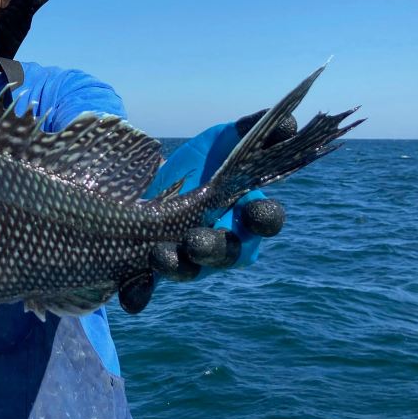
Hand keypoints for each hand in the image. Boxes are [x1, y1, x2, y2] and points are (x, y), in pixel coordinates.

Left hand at [139, 110, 294, 280]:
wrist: (157, 179)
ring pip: (188, 270)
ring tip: (160, 255)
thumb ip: (252, 131)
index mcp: (247, 215)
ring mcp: (190, 260)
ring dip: (176, 266)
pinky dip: (139, 293)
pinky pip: (147, 287)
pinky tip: (132, 297)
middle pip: (226, 253)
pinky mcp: (153, 269)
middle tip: (195, 241)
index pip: (266, 220)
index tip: (254, 212)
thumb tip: (285, 121)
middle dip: (211, 249)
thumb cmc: (204, 162)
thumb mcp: (225, 140)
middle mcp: (223, 244)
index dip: (263, 218)